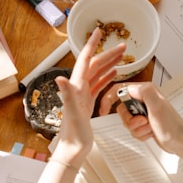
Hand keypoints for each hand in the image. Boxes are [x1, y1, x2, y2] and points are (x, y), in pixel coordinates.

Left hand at [50, 27, 124, 166]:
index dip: (91, 44)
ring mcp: (83, 95)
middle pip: (95, 64)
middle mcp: (78, 88)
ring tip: (122, 56)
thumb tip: (59, 79)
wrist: (72, 150)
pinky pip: (98, 85)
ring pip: (98, 73)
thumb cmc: (73, 134)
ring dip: (109, 63)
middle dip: (108, 53)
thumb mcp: (72, 113)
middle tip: (122, 46)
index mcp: (76, 86)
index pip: (85, 60)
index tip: (98, 32)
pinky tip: (113, 73)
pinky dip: (106, 77)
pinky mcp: (88, 103)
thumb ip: (67, 94)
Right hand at [113, 83, 182, 154]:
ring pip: (127, 121)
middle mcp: (143, 99)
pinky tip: (150, 133)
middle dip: (130, 120)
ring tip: (149, 128)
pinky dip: (140, 134)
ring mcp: (143, 111)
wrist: (180, 142)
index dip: (109, 99)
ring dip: (136, 128)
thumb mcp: (157, 106)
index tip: (104, 111)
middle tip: (143, 122)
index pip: (120, 90)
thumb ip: (145, 92)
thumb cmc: (172, 126)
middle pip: (122, 109)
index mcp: (145, 91)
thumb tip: (130, 87)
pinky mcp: (144, 122)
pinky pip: (133, 129)